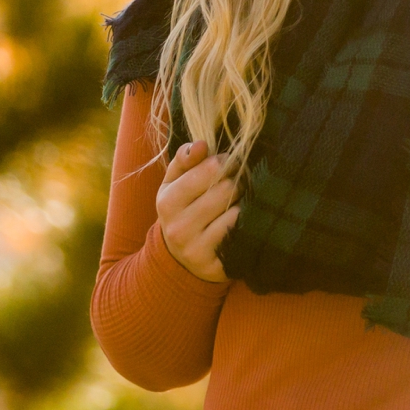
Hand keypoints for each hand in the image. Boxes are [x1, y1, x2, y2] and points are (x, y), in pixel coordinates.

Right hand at [155, 140, 237, 282]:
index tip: (229, 163)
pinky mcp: (213, 265)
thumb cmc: (181, 209)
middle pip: (225, 190)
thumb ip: (184, 159)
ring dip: (241, 202)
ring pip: (234, 211)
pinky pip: (238, 233)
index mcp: (167, 202)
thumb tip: (201, 144)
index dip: (225, 161)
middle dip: (236, 182)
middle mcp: (178, 227)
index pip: (208, 169)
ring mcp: (195, 248)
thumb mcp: (174, 183)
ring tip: (238, 200)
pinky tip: (240, 218)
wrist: (179, 258)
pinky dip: (243, 222)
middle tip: (237, 183)